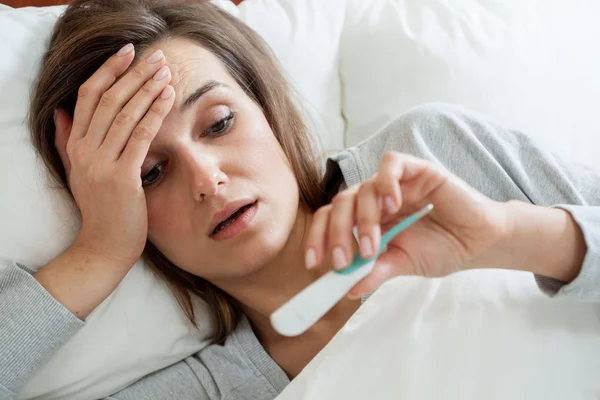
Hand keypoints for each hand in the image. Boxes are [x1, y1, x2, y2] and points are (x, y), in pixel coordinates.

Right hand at [54, 44, 174, 267]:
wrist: (104, 246)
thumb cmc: (100, 209)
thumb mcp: (77, 172)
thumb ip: (67, 141)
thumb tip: (61, 113)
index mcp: (75, 145)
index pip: (88, 96)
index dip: (108, 71)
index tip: (127, 52)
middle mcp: (84, 150)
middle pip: (108, 100)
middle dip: (134, 74)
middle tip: (156, 56)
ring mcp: (101, 164)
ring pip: (124, 114)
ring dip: (147, 89)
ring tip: (165, 71)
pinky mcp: (121, 178)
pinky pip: (140, 137)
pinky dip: (155, 113)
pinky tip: (168, 97)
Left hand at [304, 151, 509, 296]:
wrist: (480, 242)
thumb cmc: (441, 249)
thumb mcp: (404, 264)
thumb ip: (376, 271)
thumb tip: (348, 289)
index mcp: (366, 220)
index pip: (331, 221)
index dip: (318, 238)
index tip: (313, 264)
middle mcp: (375, 199)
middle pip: (341, 204)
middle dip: (337, 234)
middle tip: (343, 261)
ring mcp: (395, 183)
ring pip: (363, 188)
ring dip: (363, 219)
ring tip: (375, 246)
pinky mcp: (417, 169)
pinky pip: (392, 164)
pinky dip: (386, 182)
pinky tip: (394, 205)